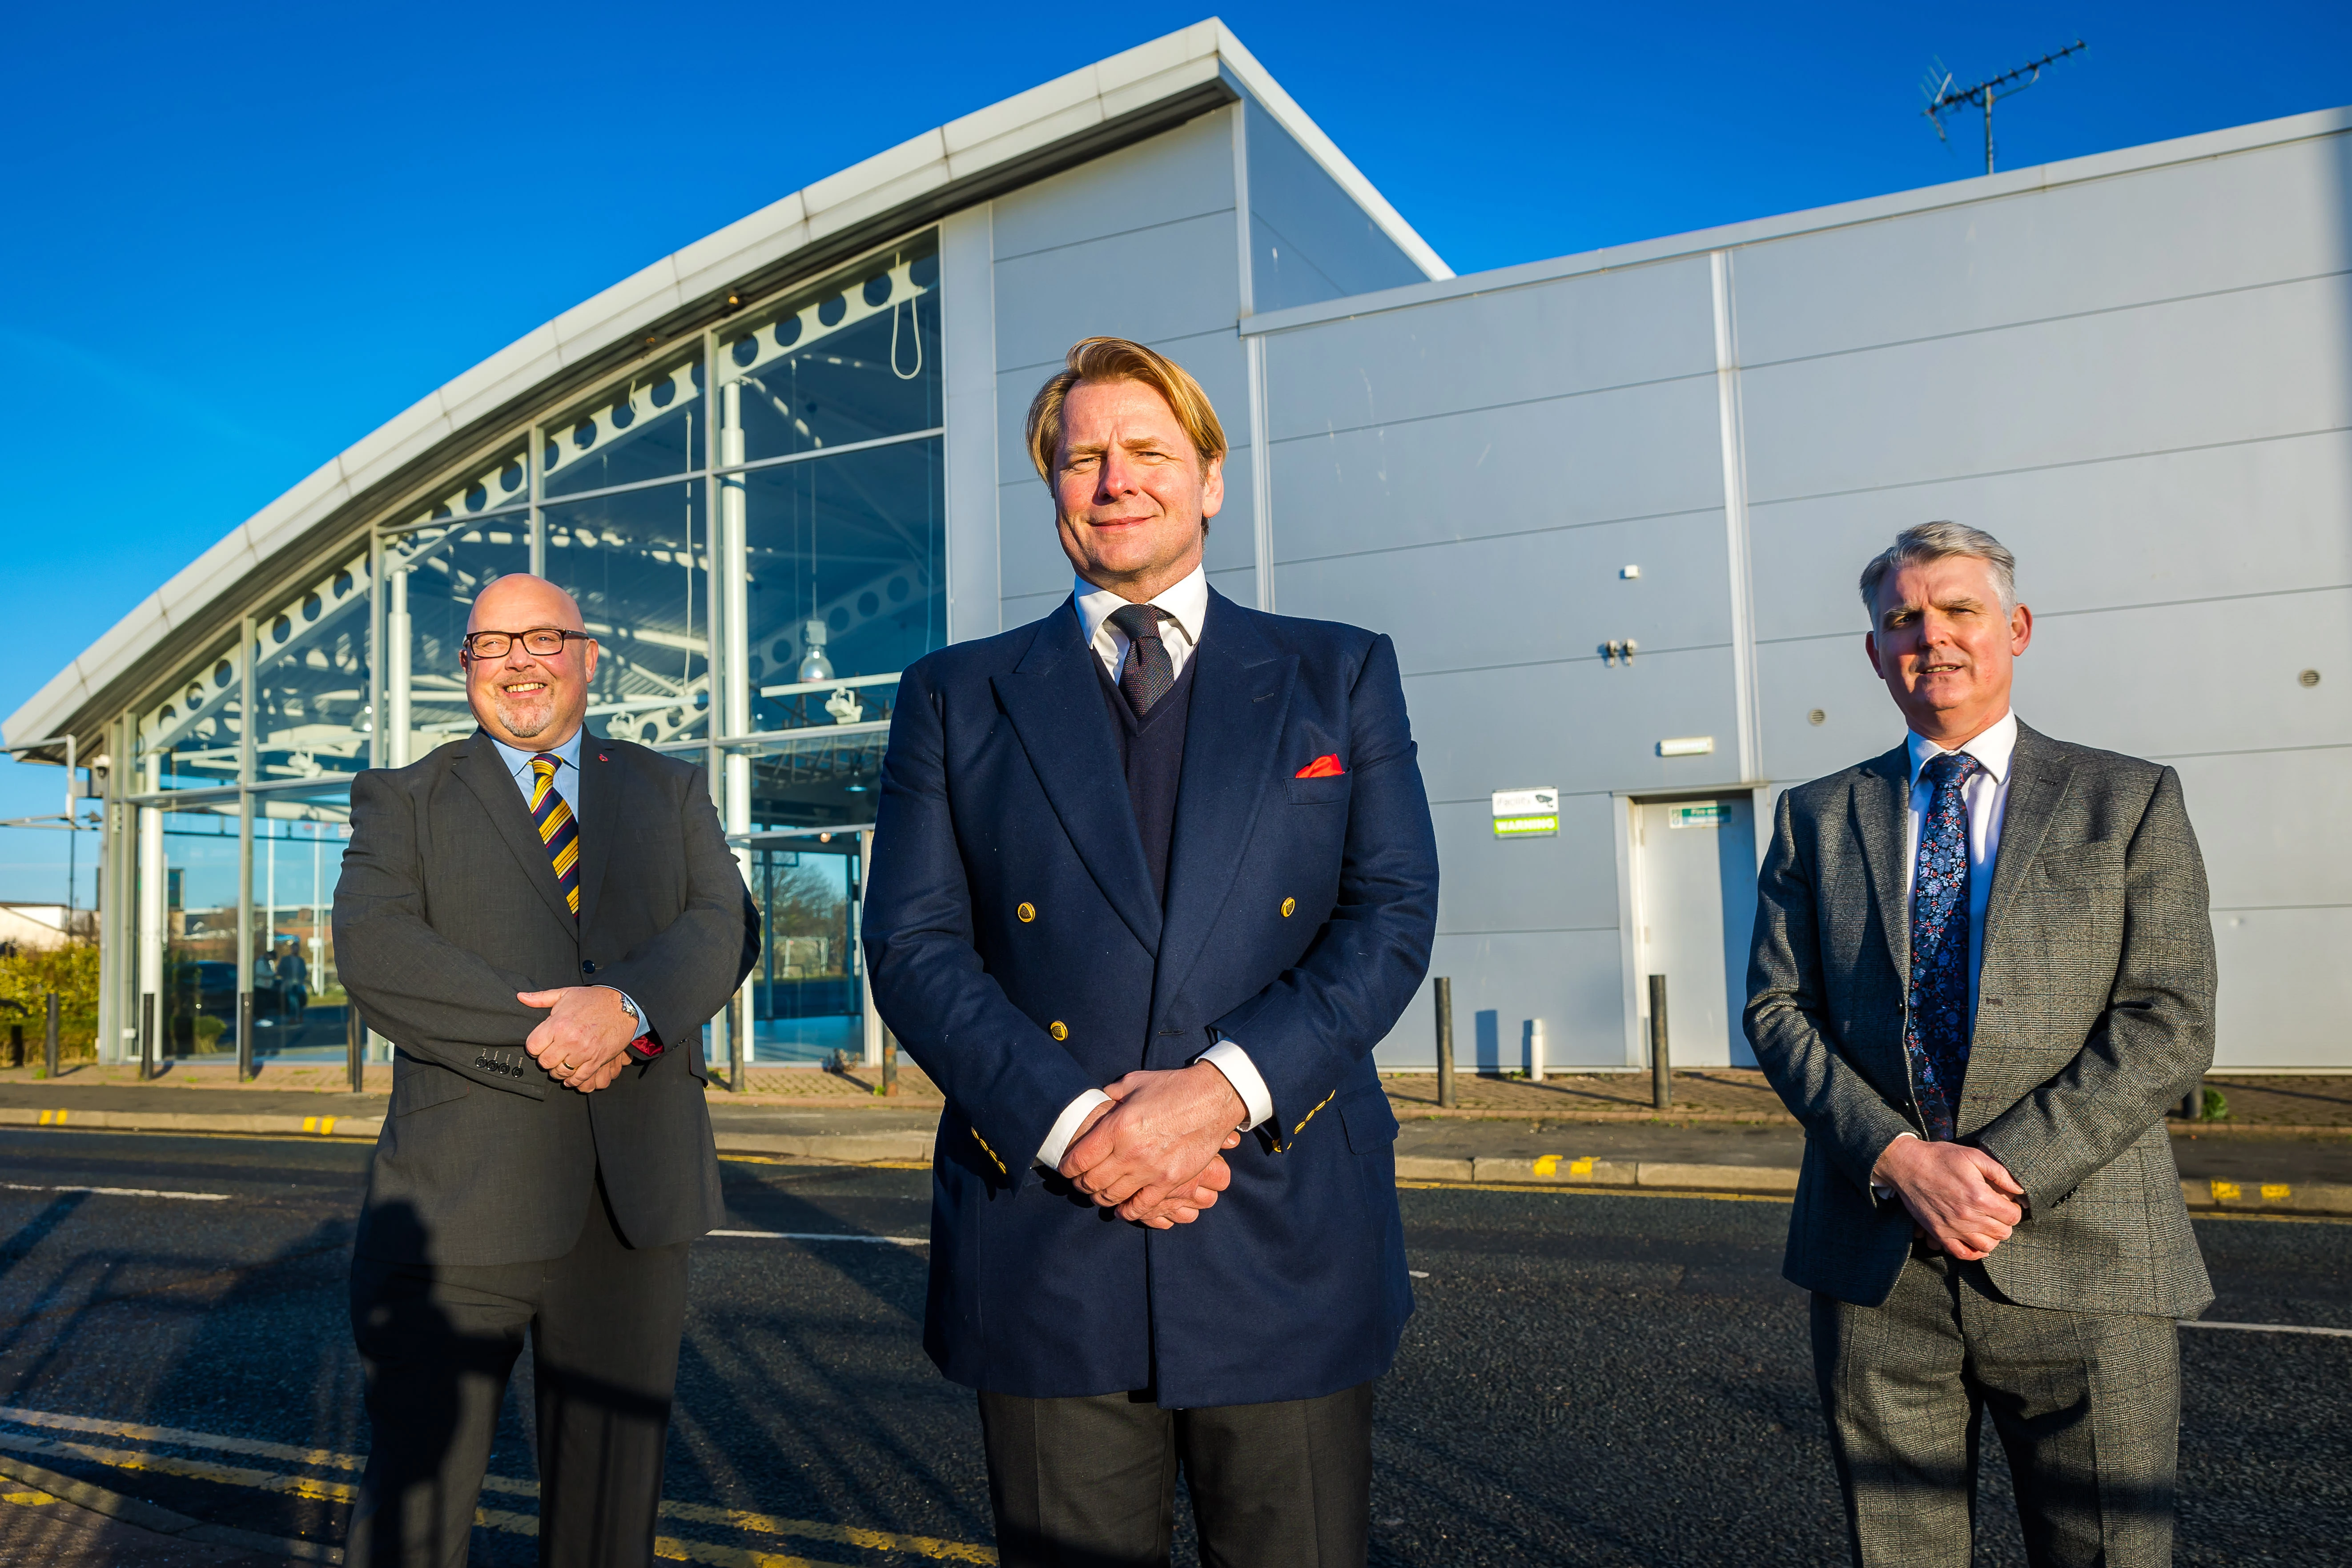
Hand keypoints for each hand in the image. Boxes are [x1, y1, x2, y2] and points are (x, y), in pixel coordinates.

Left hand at [517, 987, 636, 1093]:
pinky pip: (579, 1078)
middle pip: (545, 1062)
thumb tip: (521, 997)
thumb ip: (541, 998)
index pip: (533, 1047)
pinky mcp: (596, 1060)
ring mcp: (583, 1052)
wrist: (623, 1005)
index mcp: (558, 1024)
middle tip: (552, 1055)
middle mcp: (569, 1039)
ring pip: (560, 1072)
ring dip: (559, 1070)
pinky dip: (573, 1080)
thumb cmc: (594, 999)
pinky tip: (571, 1076)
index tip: (540, 1046)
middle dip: (546, 1060)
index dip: (534, 1048)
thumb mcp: (565, 994)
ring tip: (562, 1063)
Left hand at [1061, 1065, 1247, 1223]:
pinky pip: (1141, 1206)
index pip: (1079, 1159)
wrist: (1213, 1099)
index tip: (1065, 1169)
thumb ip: (1111, 1094)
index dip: (1067, 1168)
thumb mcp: (1134, 1082)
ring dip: (1100, 1198)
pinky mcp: (1170, 1181)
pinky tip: (1122, 1209)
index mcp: (1117, 1127)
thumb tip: (1098, 1101)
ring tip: (1099, 1194)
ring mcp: (1151, 1170)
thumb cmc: (1173, 1087)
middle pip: (1092, 1181)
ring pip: (1113, 1196)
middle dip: (1081, 1185)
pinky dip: (1128, 1211)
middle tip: (1080, 1182)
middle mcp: (1130, 1152)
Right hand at [1874, 1137, 2025, 1260]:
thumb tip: (2021, 1189)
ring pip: (1987, 1246)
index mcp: (1979, 1196)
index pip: (2013, 1216)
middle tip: (1997, 1212)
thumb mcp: (1973, 1155)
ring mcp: (1952, 1228)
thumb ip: (2000, 1172)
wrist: (1907, 1165)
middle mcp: (1968, 1216)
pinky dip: (1974, 1252)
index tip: (2007, 1202)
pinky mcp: (1939, 1233)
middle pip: (2003, 1233)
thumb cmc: (1940, 1157)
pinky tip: (1976, 1241)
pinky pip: (1963, 1254)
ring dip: (1992, 1237)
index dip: (2014, 1209)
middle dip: (2005, 1222)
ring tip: (1987, 1224)